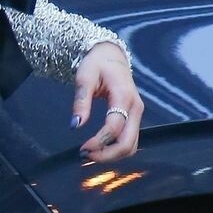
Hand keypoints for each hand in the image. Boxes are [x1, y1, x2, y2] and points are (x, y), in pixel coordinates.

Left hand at [71, 42, 143, 163]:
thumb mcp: (84, 78)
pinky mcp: (134, 118)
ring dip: (112, 155)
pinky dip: (116, 150)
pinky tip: (100, 149)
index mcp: (123, 96)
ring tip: (91, 155)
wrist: (111, 55)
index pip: (114, 127)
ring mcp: (137, 114)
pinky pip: (130, 141)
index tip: (82, 148)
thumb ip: (81, 102)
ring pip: (131, 146)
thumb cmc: (97, 64)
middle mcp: (135, 108)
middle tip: (86, 156)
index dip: (99, 142)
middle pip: (128, 143)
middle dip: (107, 155)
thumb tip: (75, 125)